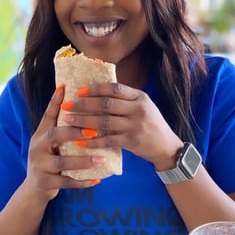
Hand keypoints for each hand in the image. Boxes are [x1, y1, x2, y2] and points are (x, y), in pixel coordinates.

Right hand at [24, 85, 104, 203]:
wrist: (33, 189)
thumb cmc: (48, 157)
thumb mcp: (49, 139)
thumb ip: (58, 120)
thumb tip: (66, 90)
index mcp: (40, 134)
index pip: (48, 115)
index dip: (56, 102)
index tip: (66, 88)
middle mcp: (37, 148)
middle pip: (54, 135)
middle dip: (74, 132)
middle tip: (94, 130)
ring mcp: (40, 167)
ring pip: (62, 163)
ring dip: (83, 161)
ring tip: (101, 158)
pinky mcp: (45, 184)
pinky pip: (66, 183)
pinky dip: (82, 182)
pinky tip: (97, 179)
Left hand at [61, 83, 183, 170]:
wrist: (167, 146)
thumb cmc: (150, 124)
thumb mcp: (143, 106)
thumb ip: (125, 100)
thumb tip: (98, 92)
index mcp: (139, 97)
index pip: (114, 88)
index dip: (95, 88)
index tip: (79, 91)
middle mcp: (138, 109)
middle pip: (106, 104)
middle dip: (84, 104)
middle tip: (68, 105)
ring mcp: (136, 125)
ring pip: (104, 121)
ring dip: (83, 121)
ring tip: (68, 121)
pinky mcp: (133, 141)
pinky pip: (108, 140)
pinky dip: (93, 141)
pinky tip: (80, 141)